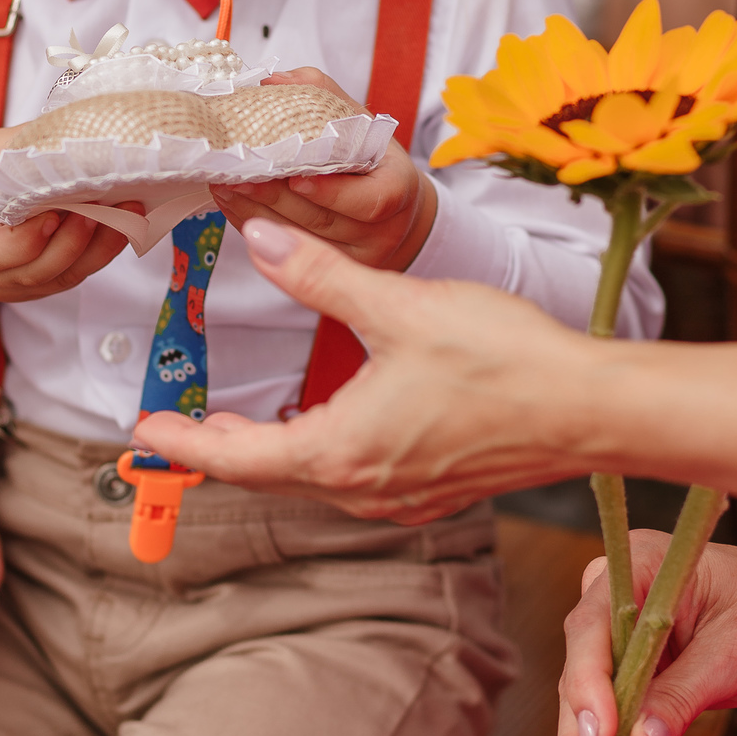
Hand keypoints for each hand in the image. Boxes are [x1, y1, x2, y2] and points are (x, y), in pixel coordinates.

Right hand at [0, 127, 140, 301]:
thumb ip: (20, 147)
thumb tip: (72, 127)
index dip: (27, 241)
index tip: (54, 214)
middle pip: (35, 272)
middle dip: (75, 242)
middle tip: (105, 207)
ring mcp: (12, 285)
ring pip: (60, 278)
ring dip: (98, 247)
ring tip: (126, 213)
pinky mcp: (37, 286)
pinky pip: (71, 276)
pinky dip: (99, 253)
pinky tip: (121, 226)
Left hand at [140, 219, 596, 519]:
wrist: (592, 410)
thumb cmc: (503, 361)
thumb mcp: (397, 304)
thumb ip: (318, 274)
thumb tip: (256, 238)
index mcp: (342, 451)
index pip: (236, 457)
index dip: (183, 441)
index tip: (144, 430)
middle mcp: (364, 489)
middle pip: (270, 473)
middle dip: (222, 446)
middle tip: (184, 423)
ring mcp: (402, 497)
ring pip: (314, 478)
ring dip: (273, 451)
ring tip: (244, 426)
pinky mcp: (435, 491)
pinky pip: (356, 480)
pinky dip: (322, 455)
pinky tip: (330, 429)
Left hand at [212, 69, 436, 270]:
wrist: (393, 213)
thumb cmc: (371, 159)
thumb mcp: (361, 121)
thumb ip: (321, 95)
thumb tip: (272, 81)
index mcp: (397, 189)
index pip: (370, 201)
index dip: (331, 192)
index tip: (296, 177)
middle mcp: (381, 231)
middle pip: (321, 220)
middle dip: (273, 197)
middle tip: (238, 173)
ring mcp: (354, 260)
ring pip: (298, 241)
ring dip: (254, 212)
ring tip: (223, 184)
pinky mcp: (329, 279)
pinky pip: (284, 257)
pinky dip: (253, 226)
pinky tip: (230, 203)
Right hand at [546, 510, 736, 735]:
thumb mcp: (735, 651)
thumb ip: (683, 694)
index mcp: (636, 569)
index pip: (593, 628)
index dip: (588, 684)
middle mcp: (613, 600)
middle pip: (581, 672)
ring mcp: (619, 641)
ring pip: (586, 705)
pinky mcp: (633, 678)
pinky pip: (612, 721)